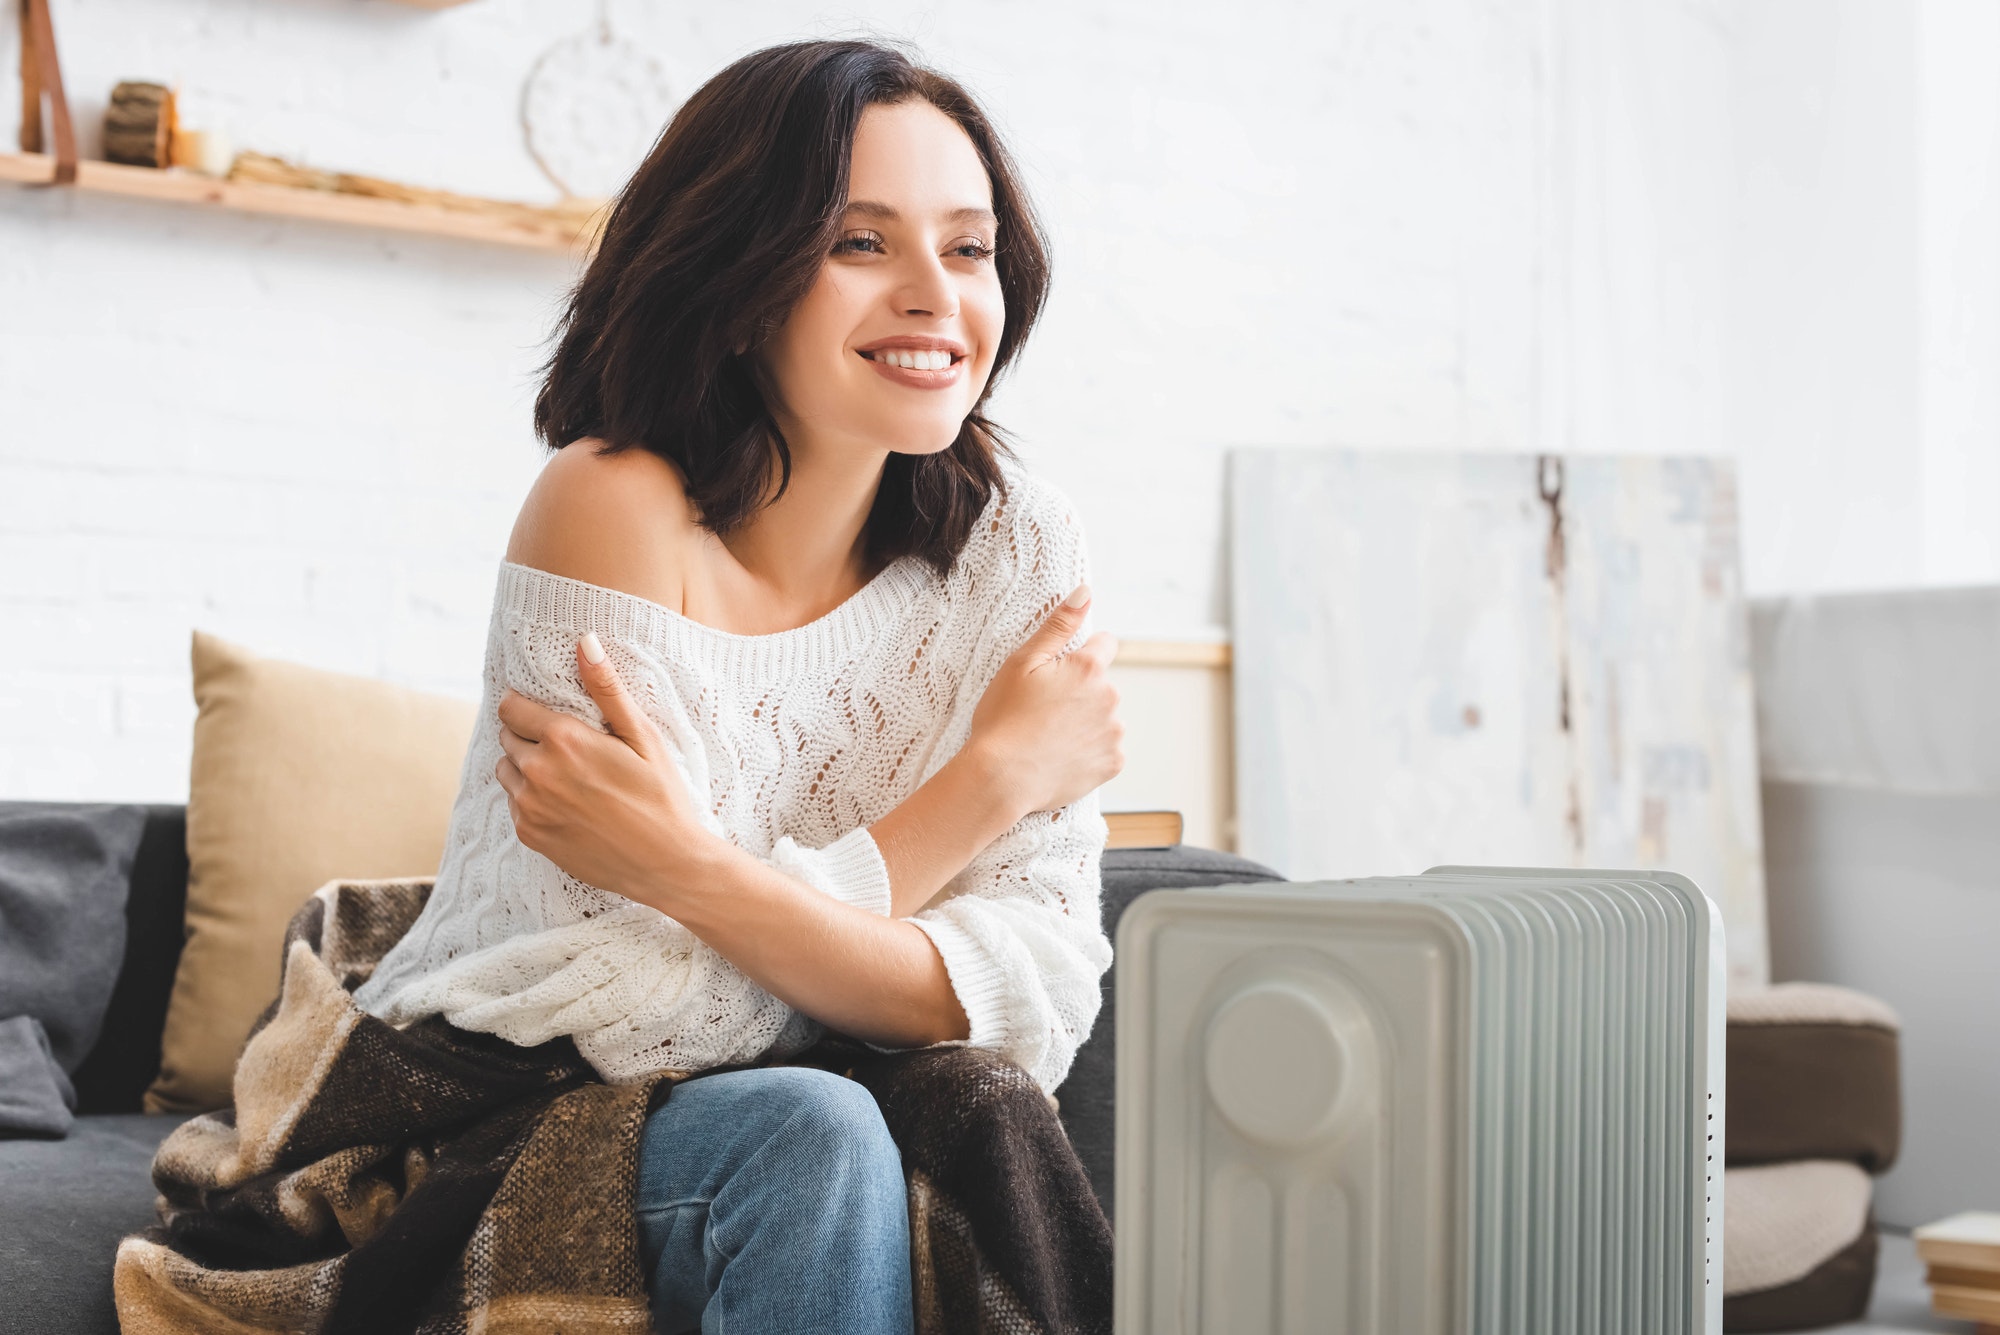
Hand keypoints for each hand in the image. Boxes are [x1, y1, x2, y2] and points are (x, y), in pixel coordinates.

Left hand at [494, 632, 717, 908]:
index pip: (510, 707)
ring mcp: (529, 807)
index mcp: (563, 740)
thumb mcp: (642, 736)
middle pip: (506, 737)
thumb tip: (584, 641)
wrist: (667, 864)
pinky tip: (569, 805)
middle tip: (569, 748)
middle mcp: (536, 772)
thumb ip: (606, 688)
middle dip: (529, 736)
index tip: (548, 713)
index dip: (527, 706)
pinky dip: (532, 799)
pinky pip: (514, 804)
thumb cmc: (662, 796)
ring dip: (526, 767)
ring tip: (568, 777)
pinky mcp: (530, 835)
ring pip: (506, 771)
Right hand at [966, 583, 1124, 814]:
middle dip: (1081, 692)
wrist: (1000, 779)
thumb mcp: (1022, 663)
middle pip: (1102, 685)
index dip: (1082, 655)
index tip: (1060, 673)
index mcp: (1089, 668)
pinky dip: (1088, 752)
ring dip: (1086, 723)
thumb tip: (1086, 591)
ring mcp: (1114, 733)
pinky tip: (1060, 755)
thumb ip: (1059, 625)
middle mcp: (1110, 698)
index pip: (1105, 644)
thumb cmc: (1003, 719)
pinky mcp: (1112, 763)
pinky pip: (1106, 750)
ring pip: (1105, 718)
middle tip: (1044, 711)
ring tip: (1050, 737)